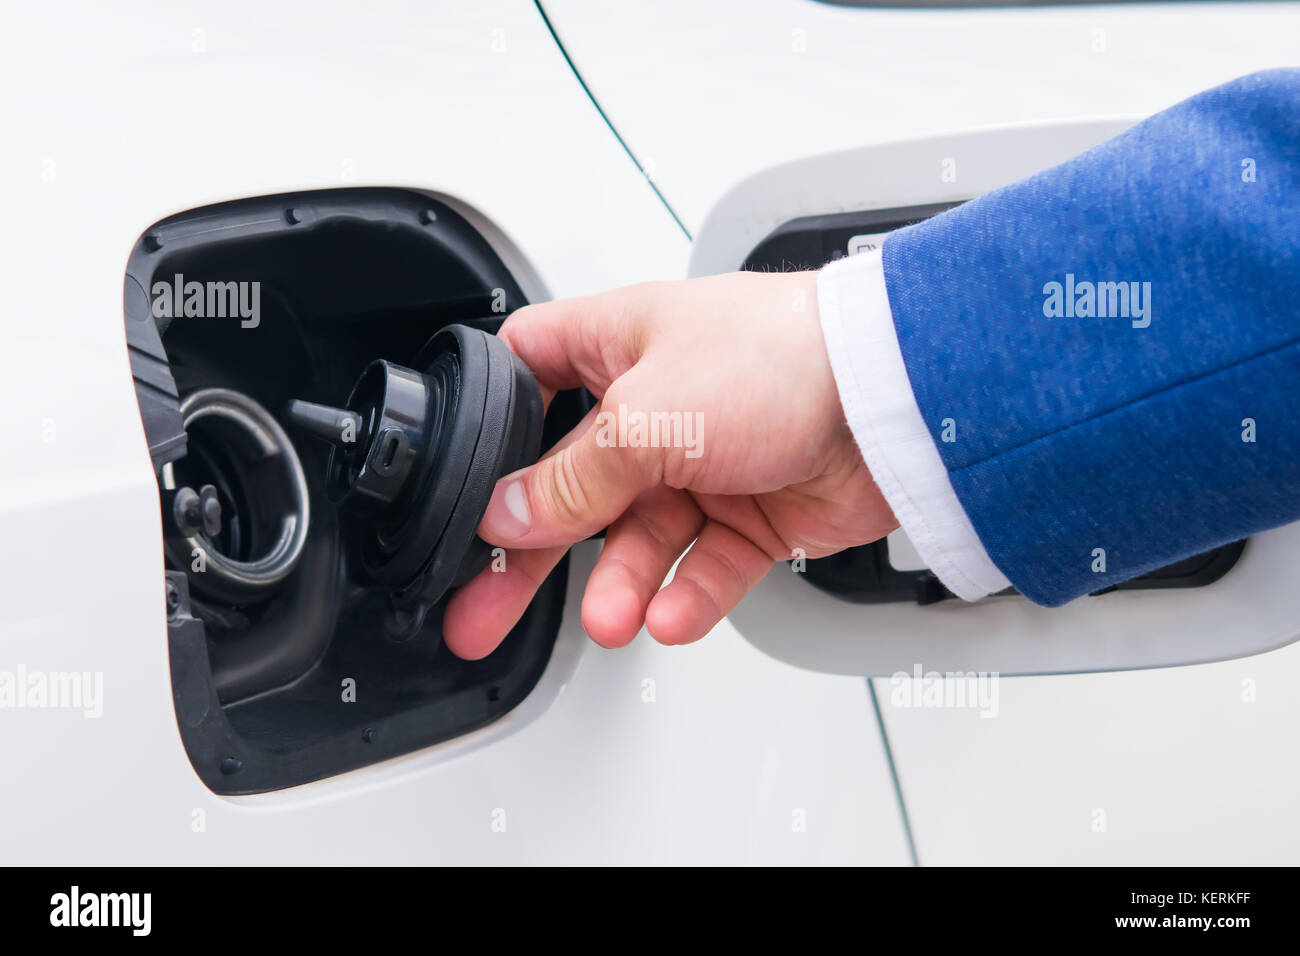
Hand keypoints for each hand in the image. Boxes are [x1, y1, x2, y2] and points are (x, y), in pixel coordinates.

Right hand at [442, 271, 896, 658]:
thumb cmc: (782, 356)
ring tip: (611, 619)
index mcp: (614, 346)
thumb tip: (508, 513)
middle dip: (530, 550)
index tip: (465, 481)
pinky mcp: (753, 514)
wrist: (895, 401)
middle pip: (570, 485)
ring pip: (637, 539)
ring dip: (620, 584)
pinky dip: (686, 596)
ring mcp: (703, 462)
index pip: (527, 374)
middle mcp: (653, 404)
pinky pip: (702, 568)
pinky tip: (670, 615)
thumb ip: (572, 476)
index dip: (490, 424)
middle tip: (485, 604)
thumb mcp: (646, 414)